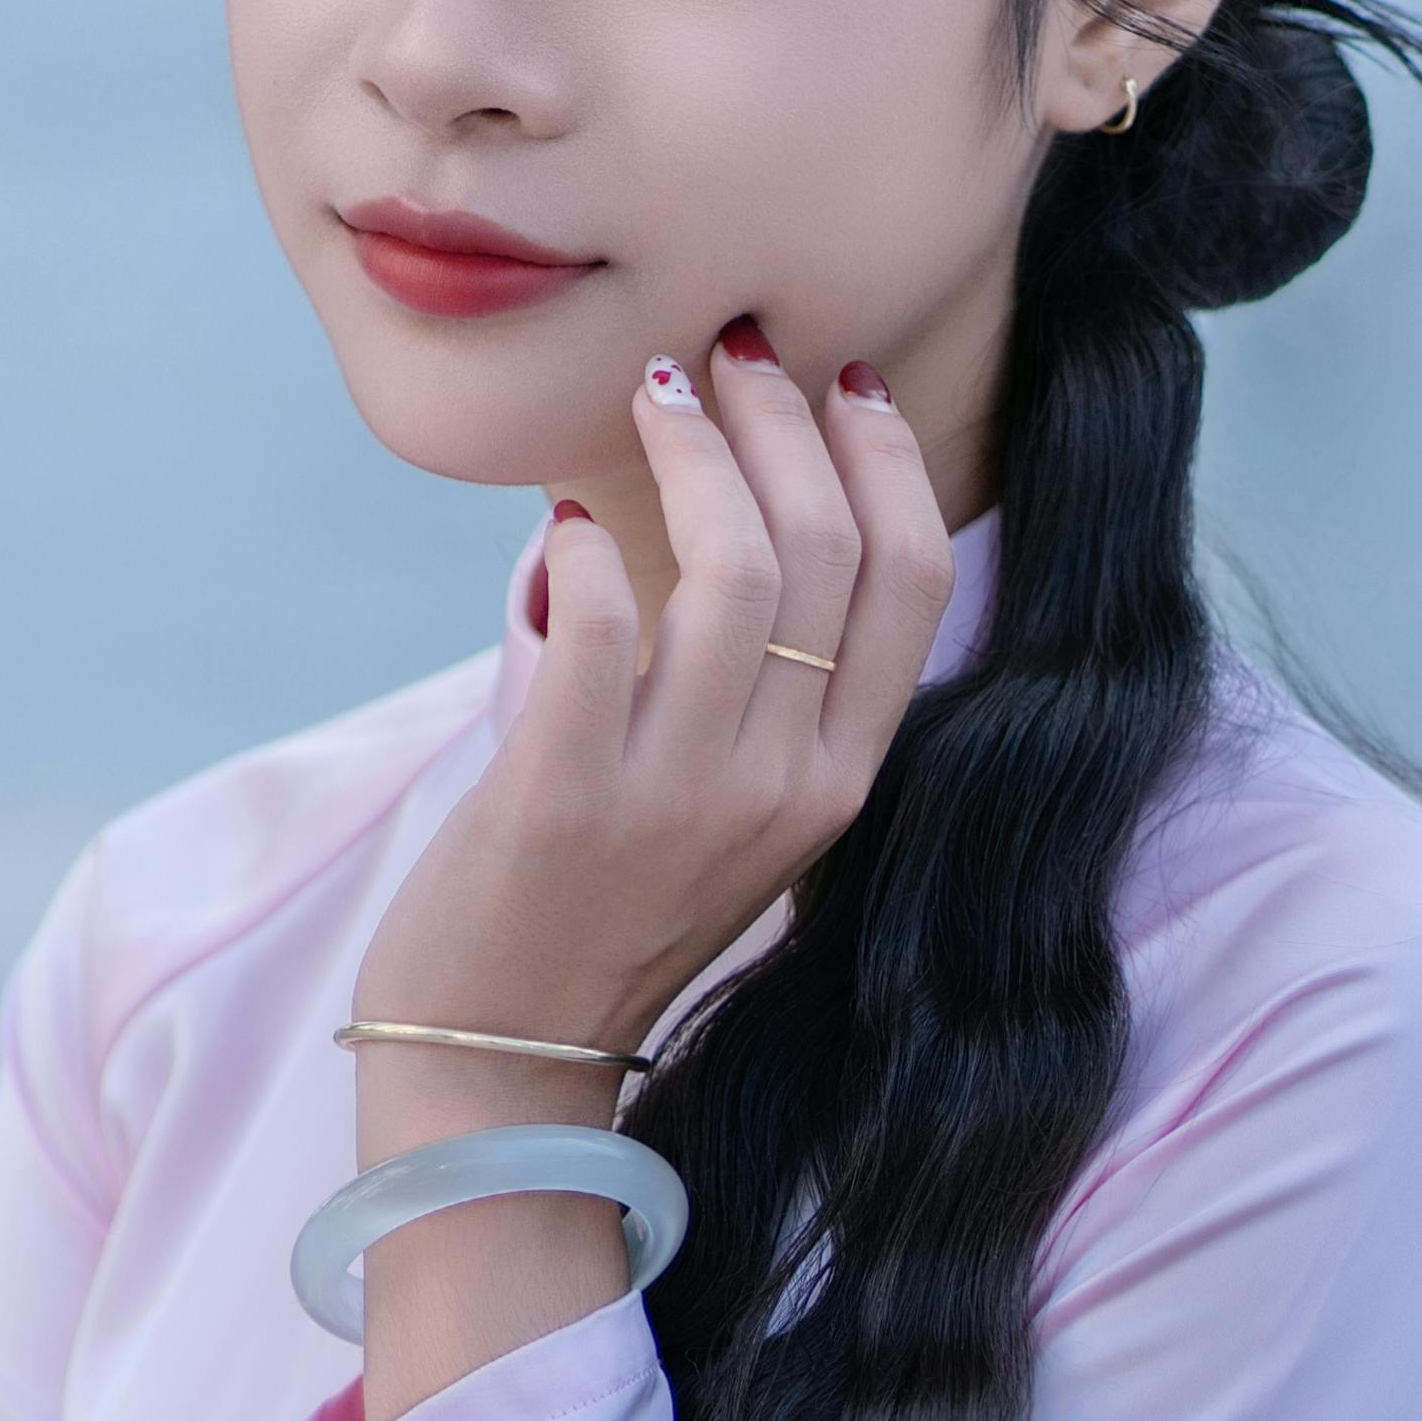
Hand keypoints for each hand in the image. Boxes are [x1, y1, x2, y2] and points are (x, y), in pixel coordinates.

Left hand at [346, 327, 951, 1420]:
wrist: (504, 1061)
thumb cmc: (603, 914)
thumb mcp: (733, 815)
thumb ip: (765, 694)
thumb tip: (749, 508)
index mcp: (841, 784)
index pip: (916, 580)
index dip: (888, 458)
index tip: (840, 381)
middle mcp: (784, 788)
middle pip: (831, 547)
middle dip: (783, 419)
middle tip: (726, 359)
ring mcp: (681, 795)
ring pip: (737, 567)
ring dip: (692, 450)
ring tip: (652, 397)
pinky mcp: (569, 797)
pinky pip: (600, 621)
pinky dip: (586, 549)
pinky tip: (567, 523)